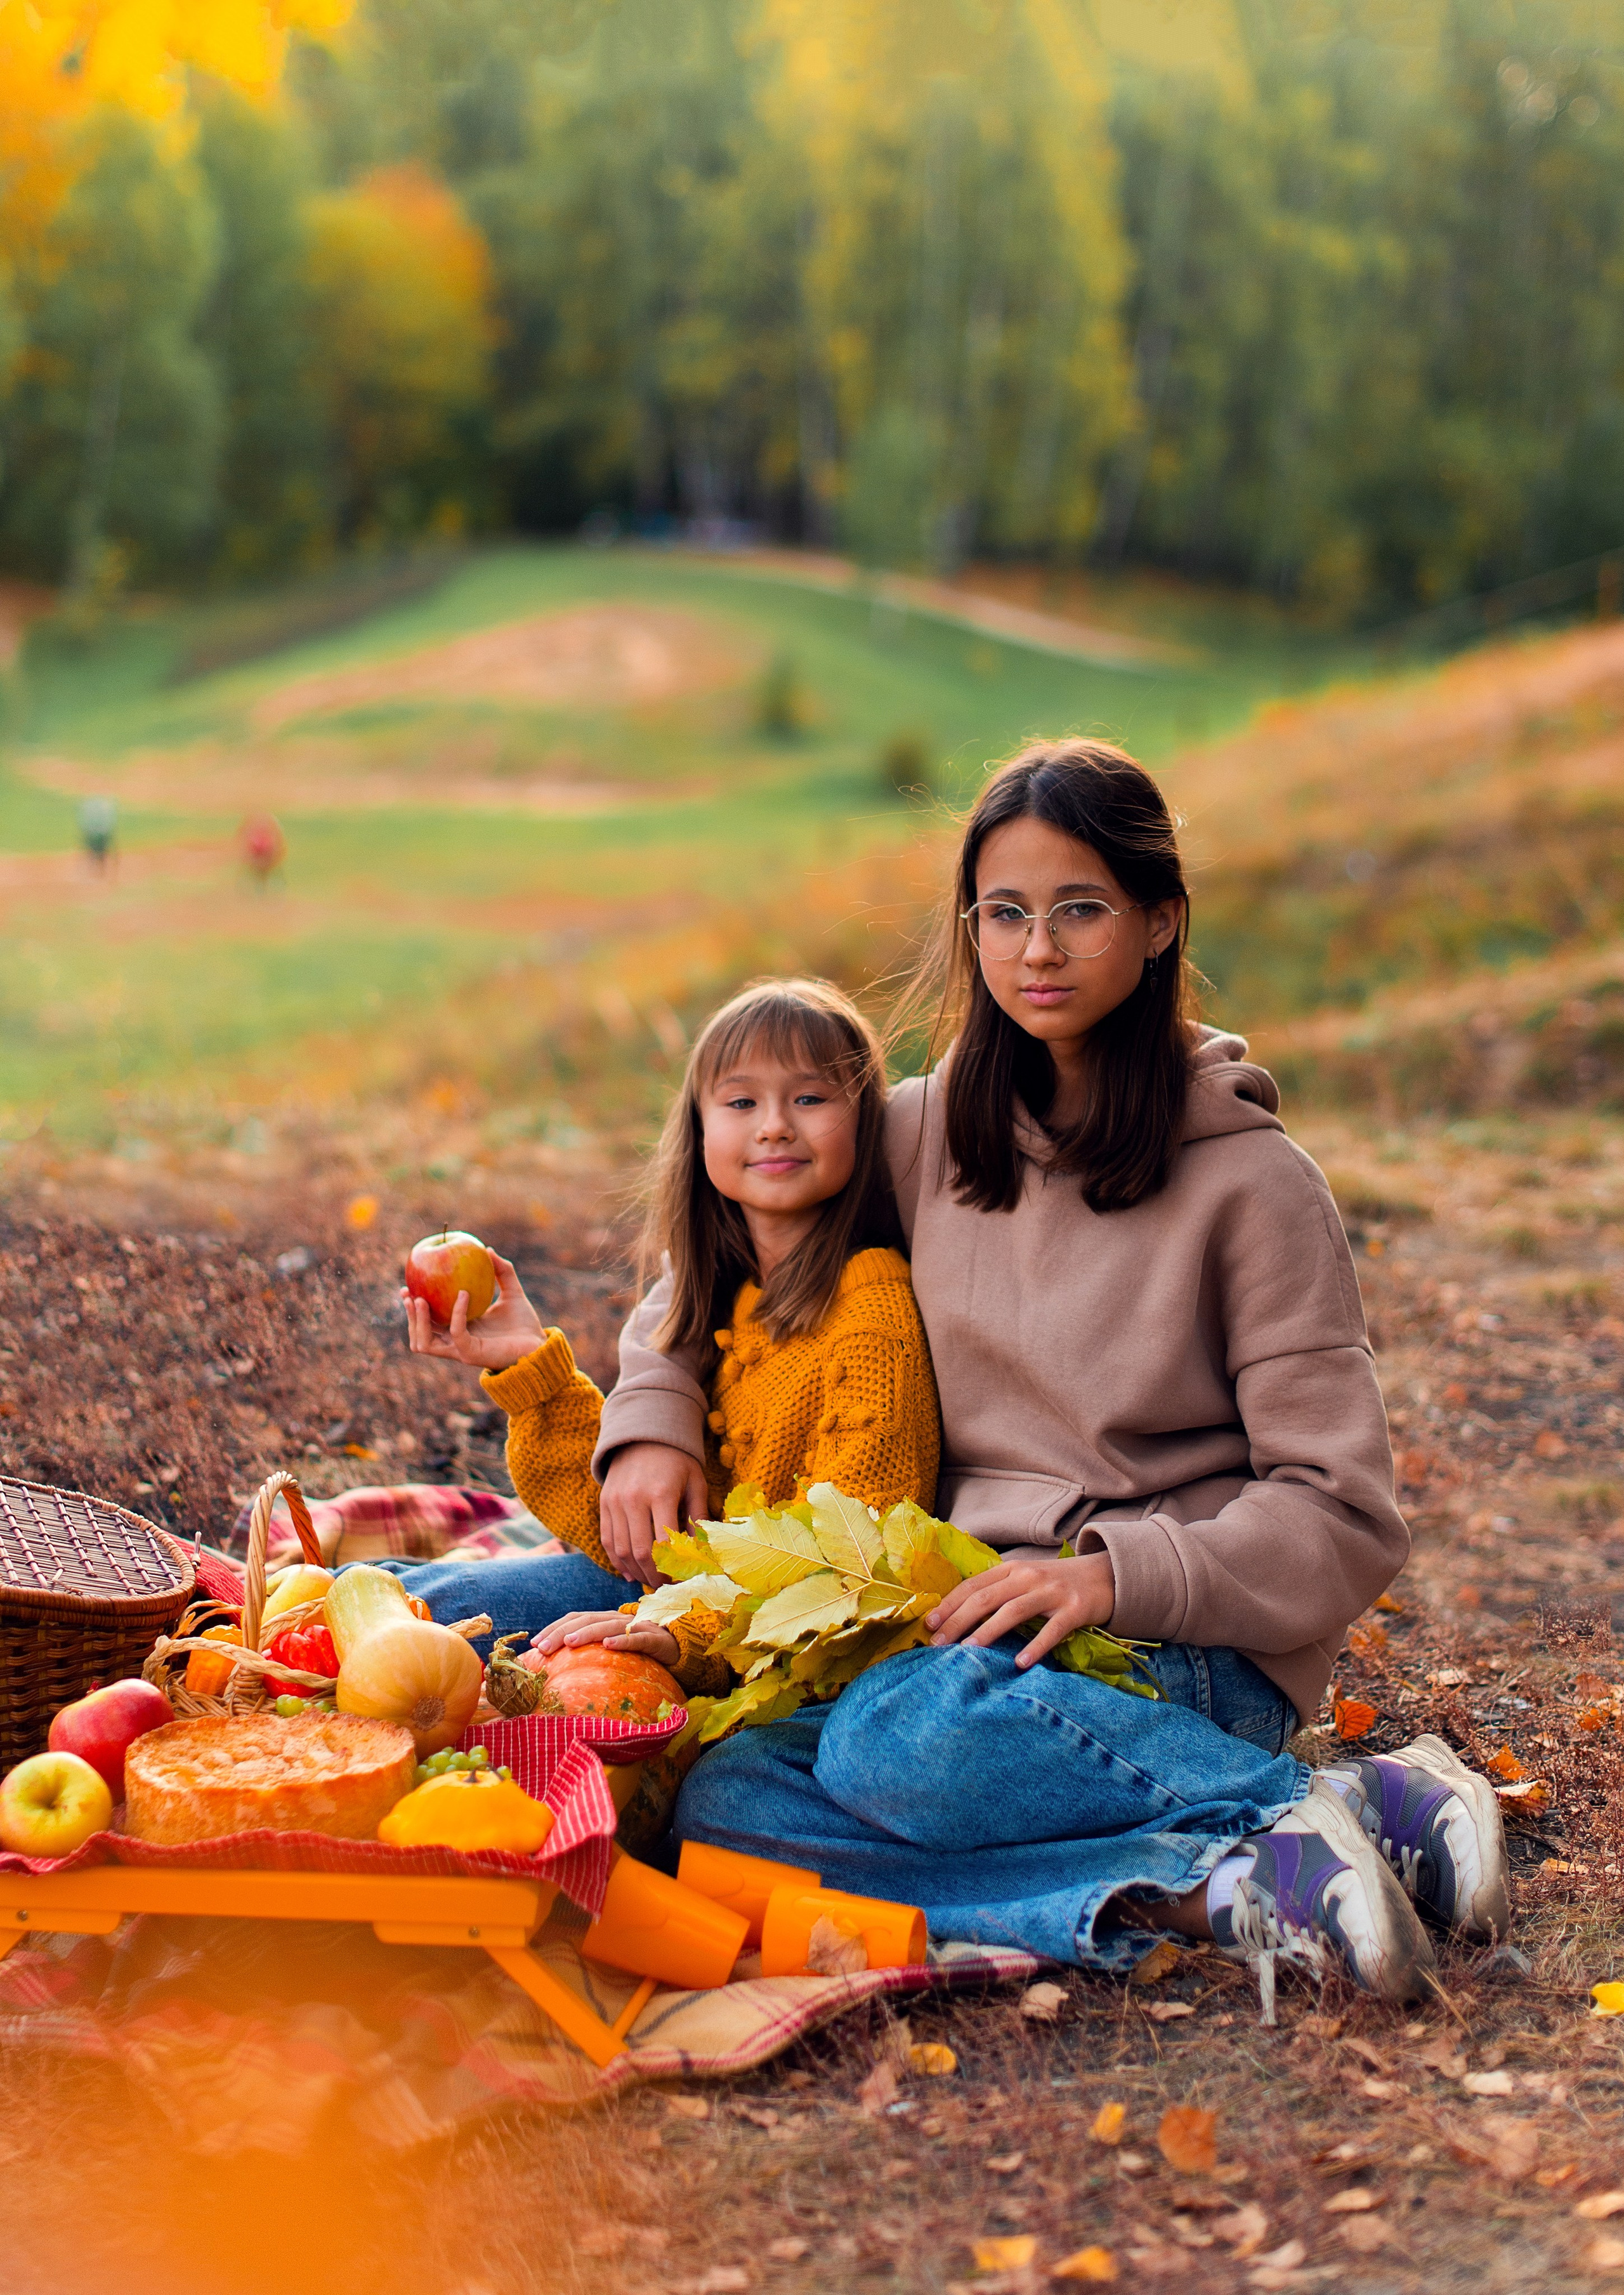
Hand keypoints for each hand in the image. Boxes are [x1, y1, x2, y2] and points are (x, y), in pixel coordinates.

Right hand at [401, 1251, 546, 1372]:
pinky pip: (456, 1332)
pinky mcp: (472, 1353)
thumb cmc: (525, 1324)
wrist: (539, 1346)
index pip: (428, 1322)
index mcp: (459, 1329)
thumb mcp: (512, 1293)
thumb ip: (502, 1272)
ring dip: (419, 1322)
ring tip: (420, 1299)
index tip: (407, 1286)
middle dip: (410, 1317)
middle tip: (408, 1293)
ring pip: (426, 1343)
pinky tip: (462, 1294)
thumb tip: (487, 1248)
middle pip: (419, 1336)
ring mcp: (462, 1350)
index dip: (413, 1308)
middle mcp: (456, 1342)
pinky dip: (455, 1313)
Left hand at [530, 1608, 681, 1668]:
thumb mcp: (617, 1653)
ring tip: (568, 1643)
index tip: (534, 1642)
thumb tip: (562, 1667)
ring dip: (587, 1632)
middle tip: (542, 1647)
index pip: (577, 1617)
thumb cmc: (645, 1655)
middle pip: (587, 1618)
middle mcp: (620, 1619)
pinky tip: (609, 1645)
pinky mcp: (657, 1639)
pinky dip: (623, 1640)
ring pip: (609, 1625)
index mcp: (608, 1620)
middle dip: (561, 1631)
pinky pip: (638, 1638)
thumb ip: (595, 1653)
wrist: (686, 1650)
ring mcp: (638, 1627)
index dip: (555, 1626)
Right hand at [599, 1441, 710, 1588]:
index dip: (671, 1568)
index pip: (663, 1542)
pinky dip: (618, 1560)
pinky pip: (608, 1539)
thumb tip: (703, 1551)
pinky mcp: (604, 1503)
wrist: (644, 1435)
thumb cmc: (677, 1461)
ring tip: (651, 1583)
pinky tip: (631, 1572)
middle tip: (666, 1587)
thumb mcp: (696, 1483)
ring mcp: (615, 1502)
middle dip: (653, 1575)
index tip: (681, 1581)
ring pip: (621, 1549)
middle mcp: (633, 1499)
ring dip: (636, 1571)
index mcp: (660, 1494)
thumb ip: (698, 1516)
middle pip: (640, 1551)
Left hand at [926, 1552, 1116, 1669]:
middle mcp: (1028, 1576)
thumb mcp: (1024, 1580)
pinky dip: (1035, 1646)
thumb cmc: (1056, 1584)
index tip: (929, 1625)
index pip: (973, 1585)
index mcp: (1012, 1569)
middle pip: (986, 1598)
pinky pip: (1052, 1630)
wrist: (1104, 1576)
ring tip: (967, 1651)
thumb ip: (998, 1591)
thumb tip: (959, 1616)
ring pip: (1013, 1610)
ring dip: (987, 1631)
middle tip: (937, 1643)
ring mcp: (1052, 1592)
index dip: (949, 1604)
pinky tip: (1019, 1663)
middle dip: (958, 1621)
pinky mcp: (1075, 1609)